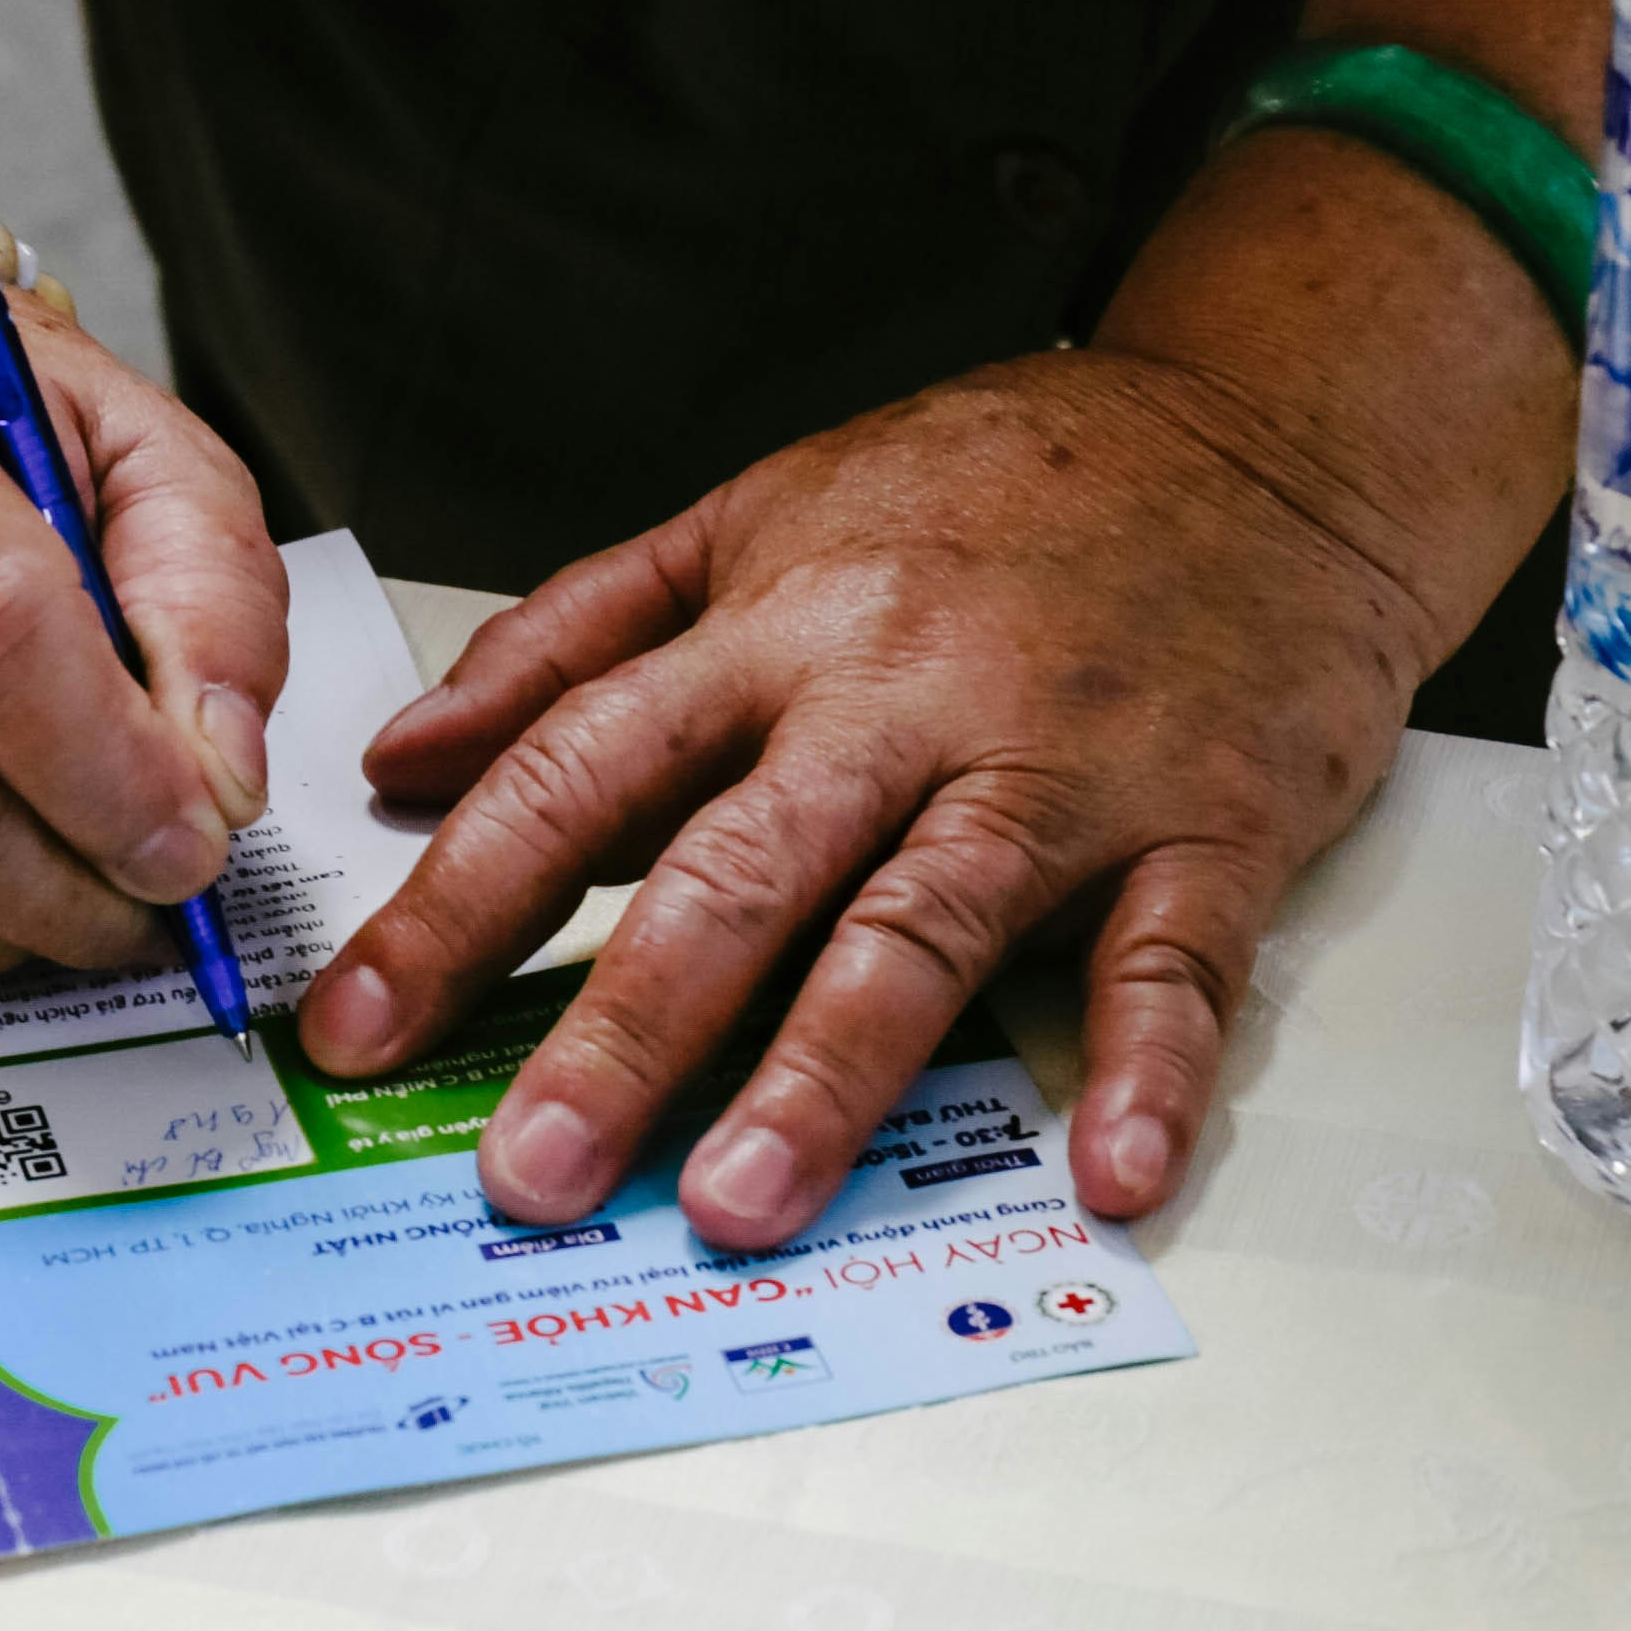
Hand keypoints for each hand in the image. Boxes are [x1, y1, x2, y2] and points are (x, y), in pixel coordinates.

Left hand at [290, 355, 1425, 1251]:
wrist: (1274, 426)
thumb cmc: (1007, 488)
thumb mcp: (767, 510)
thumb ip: (581, 633)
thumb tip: (402, 756)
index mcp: (780, 624)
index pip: (578, 771)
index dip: (456, 909)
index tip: (356, 1034)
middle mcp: (902, 696)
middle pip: (737, 873)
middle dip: (621, 1030)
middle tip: (531, 1173)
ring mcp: (1062, 765)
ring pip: (925, 928)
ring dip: (829, 1076)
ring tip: (740, 1204)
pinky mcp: (1213, 818)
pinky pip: (1176, 960)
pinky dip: (1146, 1070)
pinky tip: (1106, 1175)